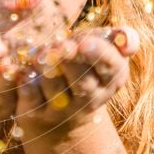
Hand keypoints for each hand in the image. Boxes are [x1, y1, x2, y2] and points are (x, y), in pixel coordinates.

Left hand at [12, 26, 139, 137]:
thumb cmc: (86, 66)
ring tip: (42, 54)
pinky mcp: (37, 115)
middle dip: (69, 61)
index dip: (98, 54)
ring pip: (55, 89)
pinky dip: (27, 82)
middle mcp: (91, 100)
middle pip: (83, 82)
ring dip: (47, 68)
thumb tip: (128, 41)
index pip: (111, 68)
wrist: (63, 116)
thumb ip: (122, 37)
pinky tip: (26, 71)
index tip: (84, 41)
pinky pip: (31, 97)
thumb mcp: (105, 49)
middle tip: (60, 45)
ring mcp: (63, 111)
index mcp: (112, 80)